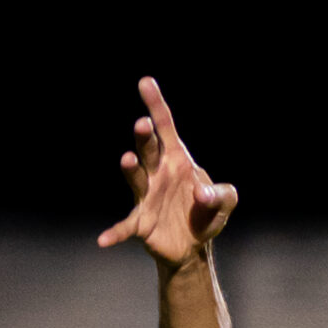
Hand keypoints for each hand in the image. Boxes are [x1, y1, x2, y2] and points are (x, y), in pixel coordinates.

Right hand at [95, 77, 235, 267]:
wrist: (194, 245)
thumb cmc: (206, 212)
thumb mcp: (224, 201)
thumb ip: (222, 194)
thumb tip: (201, 194)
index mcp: (176, 160)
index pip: (165, 128)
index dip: (156, 105)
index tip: (145, 82)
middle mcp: (157, 173)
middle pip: (148, 149)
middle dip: (145, 137)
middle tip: (144, 125)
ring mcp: (146, 195)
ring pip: (136, 177)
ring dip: (131, 168)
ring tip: (128, 159)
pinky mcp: (141, 221)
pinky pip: (125, 226)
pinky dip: (115, 233)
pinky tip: (103, 241)